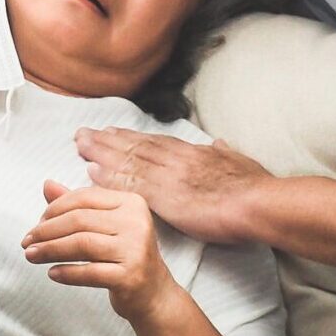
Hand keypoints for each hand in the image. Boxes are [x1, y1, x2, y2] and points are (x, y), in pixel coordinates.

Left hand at [21, 180, 180, 324]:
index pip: (83, 197)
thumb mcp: (103, 225)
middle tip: (27, 242)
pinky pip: (89, 272)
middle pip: (79, 220)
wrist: (154, 294)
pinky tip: (52, 273)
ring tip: (31, 256)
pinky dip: (67, 272)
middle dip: (46, 231)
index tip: (36, 224)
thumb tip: (46, 184)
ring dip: (50, 250)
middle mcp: (137, 222)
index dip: (54, 209)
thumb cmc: (124, 255)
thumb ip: (76, 205)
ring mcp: (135, 250)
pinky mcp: (130, 276)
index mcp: (131, 203)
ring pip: (81, 244)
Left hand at [75, 128, 271, 245]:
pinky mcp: (162, 196)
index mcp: (192, 152)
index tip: (112, 132)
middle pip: (133, 146)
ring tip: (79, 146)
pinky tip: (91, 173)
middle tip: (83, 134)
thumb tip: (218, 141)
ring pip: (126, 160)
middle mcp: (174, 159)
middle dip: (106, 140)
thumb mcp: (240, 160)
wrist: (256, 202)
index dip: (130, 137)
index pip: (154, 142)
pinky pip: (128, 184)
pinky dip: (108, 178)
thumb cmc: (254, 186)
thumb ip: (224, 152)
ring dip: (100, 152)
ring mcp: (167, 176)